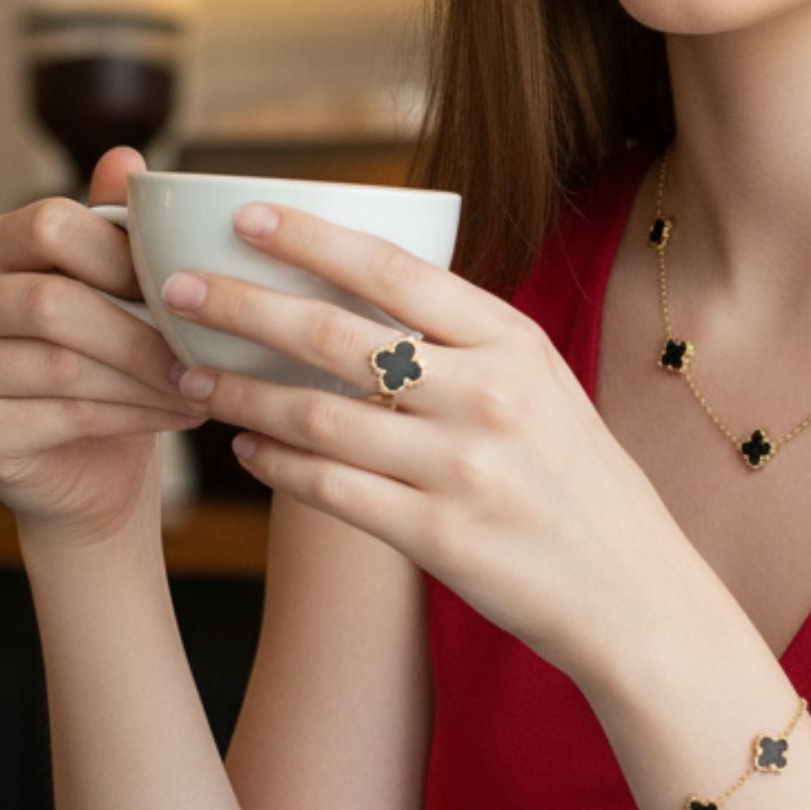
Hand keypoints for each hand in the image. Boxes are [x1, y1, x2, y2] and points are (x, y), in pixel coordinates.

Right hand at [0, 145, 209, 550]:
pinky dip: (135, 416)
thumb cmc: (113, 360)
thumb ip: (118, 225)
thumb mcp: (121, 288)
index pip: (49, 226)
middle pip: (52, 302)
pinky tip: (180, 414)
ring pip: (63, 365)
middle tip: (206, 350)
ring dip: (148, 378)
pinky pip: (63, 416)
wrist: (92, 465)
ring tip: (205, 386)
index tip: (189, 285)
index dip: (123, 255)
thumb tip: (126, 157)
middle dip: (143, 331)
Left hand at [163, 201, 702, 686]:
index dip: (312, 238)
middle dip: (242, 307)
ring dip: (241, 393)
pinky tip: (244, 449)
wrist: (635, 594)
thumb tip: (364, 291)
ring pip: (317, 416)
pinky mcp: (438, 536)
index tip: (244, 215)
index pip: (395, 269)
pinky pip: (330, 491)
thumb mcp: (543, 386)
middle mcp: (488, 396)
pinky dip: (276, 467)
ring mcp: (462, 468)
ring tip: (191, 377)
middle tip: (175, 291)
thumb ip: (465, 342)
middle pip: (338, 335)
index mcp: (513, 342)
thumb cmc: (578, 482)